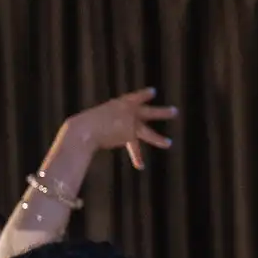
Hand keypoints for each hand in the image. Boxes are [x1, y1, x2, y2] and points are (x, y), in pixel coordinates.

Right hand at [61, 87, 176, 169]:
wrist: (84, 129)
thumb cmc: (82, 125)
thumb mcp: (95, 118)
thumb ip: (105, 123)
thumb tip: (108, 134)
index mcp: (120, 103)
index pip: (136, 97)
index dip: (145, 94)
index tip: (153, 92)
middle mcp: (129, 111)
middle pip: (149, 111)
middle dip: (162, 113)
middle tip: (175, 112)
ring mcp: (131, 123)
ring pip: (148, 132)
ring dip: (159, 139)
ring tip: (169, 144)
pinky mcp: (129, 135)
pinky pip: (134, 149)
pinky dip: (135, 158)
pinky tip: (140, 166)